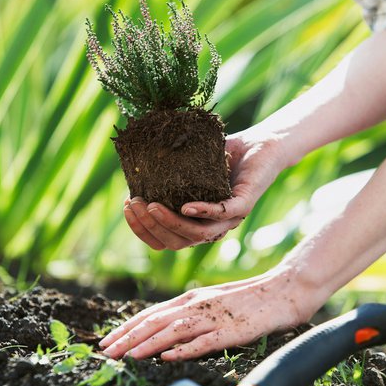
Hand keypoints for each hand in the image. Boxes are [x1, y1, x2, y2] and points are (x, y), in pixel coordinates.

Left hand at [98, 270, 323, 360]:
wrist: (284, 289)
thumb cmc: (249, 298)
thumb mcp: (213, 302)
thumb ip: (189, 314)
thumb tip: (163, 333)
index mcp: (192, 297)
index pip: (151, 313)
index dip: (126, 327)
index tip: (106, 340)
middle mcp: (198, 304)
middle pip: (156, 321)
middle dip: (127, 337)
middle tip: (105, 352)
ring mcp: (215, 316)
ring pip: (174, 330)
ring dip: (148, 343)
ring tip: (127, 356)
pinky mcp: (233, 329)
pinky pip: (206, 341)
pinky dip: (185, 349)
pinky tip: (169, 357)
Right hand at [124, 132, 288, 249]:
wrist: (259, 143)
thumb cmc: (222, 155)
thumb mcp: (188, 166)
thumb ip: (165, 175)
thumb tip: (130, 171)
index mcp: (196, 223)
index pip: (166, 240)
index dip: (143, 230)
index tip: (127, 208)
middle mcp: (212, 226)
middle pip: (178, 242)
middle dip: (151, 227)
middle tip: (134, 205)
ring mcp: (230, 218)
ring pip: (199, 235)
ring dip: (171, 224)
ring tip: (152, 207)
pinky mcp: (245, 203)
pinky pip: (223, 214)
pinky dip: (203, 212)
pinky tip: (185, 206)